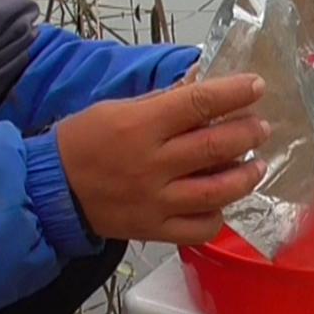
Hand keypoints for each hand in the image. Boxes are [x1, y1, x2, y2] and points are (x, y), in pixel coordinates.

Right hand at [56, 73, 268, 244]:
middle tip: (261, 127)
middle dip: (247, 133)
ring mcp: (156, 201)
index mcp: (141, 125)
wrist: (52, 190)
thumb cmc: (84, 142)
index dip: (234, 92)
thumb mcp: (118, 109)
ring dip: (245, 177)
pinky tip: (223, 203)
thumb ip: (164, 101)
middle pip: (215, 147)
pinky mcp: (155, 230)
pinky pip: (199, 229)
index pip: (198, 103)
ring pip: (216, 192)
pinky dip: (218, 216)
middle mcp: (152, 164)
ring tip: (257, 167)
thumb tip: (202, 83)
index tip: (256, 86)